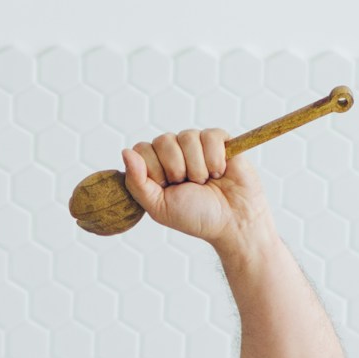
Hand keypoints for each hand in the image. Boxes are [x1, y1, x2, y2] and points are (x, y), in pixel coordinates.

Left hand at [121, 131, 275, 256]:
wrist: (232, 222)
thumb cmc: (195, 217)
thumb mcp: (159, 207)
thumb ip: (137, 182)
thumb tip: (126, 151)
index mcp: (156, 167)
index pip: (142, 149)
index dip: (154, 169)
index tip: (167, 187)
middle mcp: (174, 152)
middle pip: (163, 141)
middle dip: (177, 169)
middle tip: (189, 186)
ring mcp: (197, 145)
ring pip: (187, 137)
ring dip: (198, 167)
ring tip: (206, 181)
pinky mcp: (220, 140)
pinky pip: (210, 135)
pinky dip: (215, 159)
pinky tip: (220, 172)